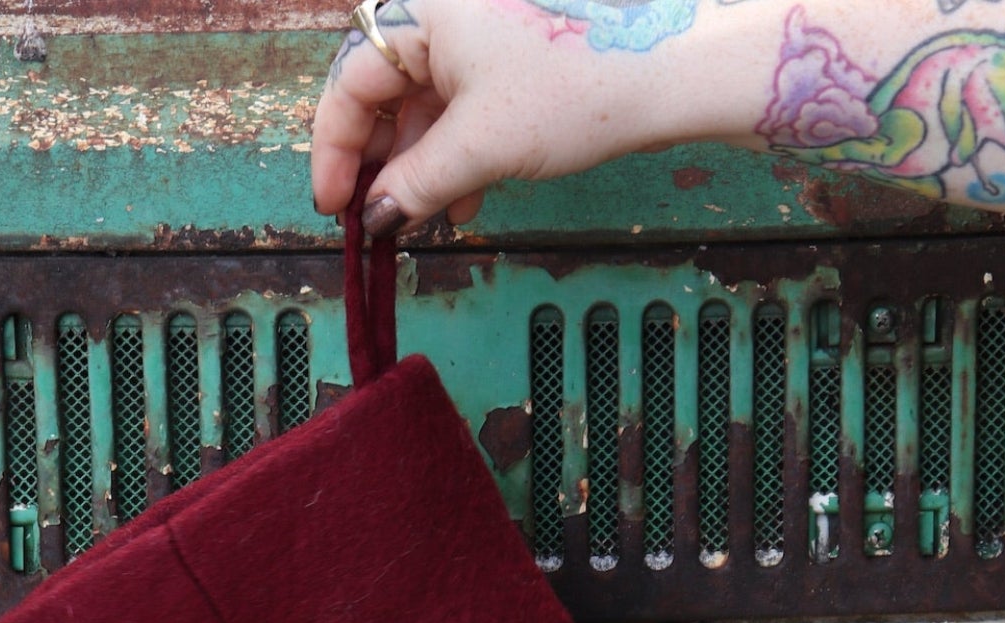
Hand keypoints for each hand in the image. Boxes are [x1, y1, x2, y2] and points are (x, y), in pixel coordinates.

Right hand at [311, 0, 711, 235]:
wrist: (669, 71)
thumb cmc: (575, 88)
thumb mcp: (479, 147)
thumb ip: (413, 184)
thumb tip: (376, 219)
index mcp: (423, 8)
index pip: (350, 83)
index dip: (336, 152)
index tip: (336, 207)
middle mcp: (443, 8)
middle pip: (382, 92)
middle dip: (379, 162)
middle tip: (376, 219)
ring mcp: (478, 28)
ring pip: (423, 104)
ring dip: (418, 166)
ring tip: (422, 217)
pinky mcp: (509, 52)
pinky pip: (460, 104)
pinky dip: (453, 152)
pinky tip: (461, 198)